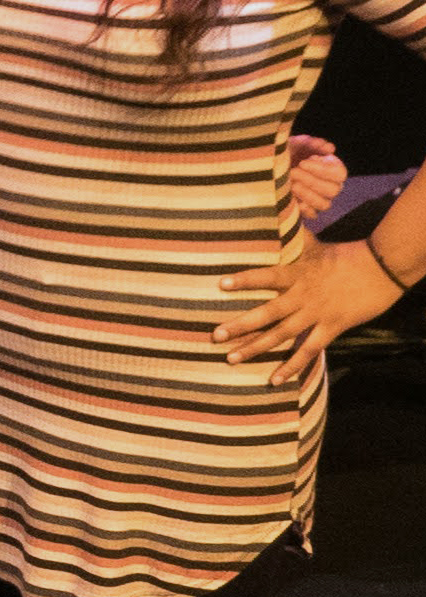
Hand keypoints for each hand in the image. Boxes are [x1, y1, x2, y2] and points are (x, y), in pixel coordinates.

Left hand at [213, 236, 411, 386]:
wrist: (381, 269)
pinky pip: (308, 350)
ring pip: (282, 335)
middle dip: (240, 325)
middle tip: (215, 335)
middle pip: (268, 313)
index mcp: (297, 273)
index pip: (266, 276)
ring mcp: (317, 314)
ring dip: (256, 347)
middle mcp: (303, 296)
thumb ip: (293, 238)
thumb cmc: (345, 255)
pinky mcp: (332, 328)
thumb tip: (277, 217)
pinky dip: (291, 366)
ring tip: (232, 358)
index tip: (220, 284)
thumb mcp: (315, 246)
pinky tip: (274, 379)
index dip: (245, 280)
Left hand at [287, 134, 348, 222]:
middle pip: (333, 190)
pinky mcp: (307, 211)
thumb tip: (330, 148)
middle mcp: (329, 186)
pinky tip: (291, 199)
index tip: (303, 162)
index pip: (340, 173)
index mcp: (331, 169)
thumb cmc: (284, 153)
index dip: (322, 169)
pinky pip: (312, 215)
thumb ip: (311, 143)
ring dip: (308, 194)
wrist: (264, 166)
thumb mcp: (294, 144)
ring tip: (290, 185)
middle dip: (312, 181)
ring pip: (325, 204)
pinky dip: (303, 209)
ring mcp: (319, 200)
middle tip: (293, 172)